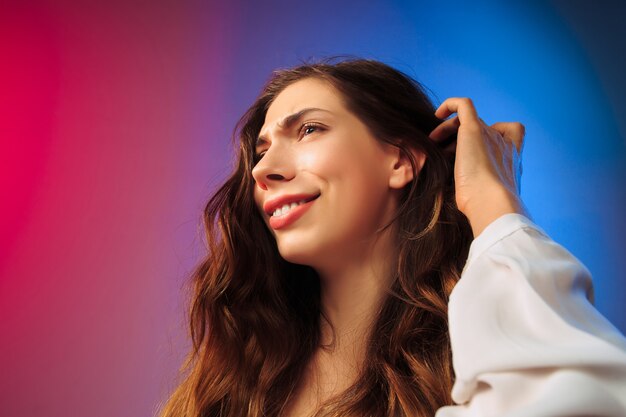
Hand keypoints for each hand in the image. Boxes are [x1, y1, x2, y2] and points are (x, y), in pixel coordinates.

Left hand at [429, 97, 526, 236]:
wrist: (491, 203)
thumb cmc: (485, 208)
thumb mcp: (483, 198)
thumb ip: (476, 190)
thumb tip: (461, 200)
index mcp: (510, 159)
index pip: (510, 134)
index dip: (493, 135)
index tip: (474, 151)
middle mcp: (503, 143)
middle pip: (482, 127)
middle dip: (462, 137)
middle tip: (444, 151)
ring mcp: (489, 135)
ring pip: (468, 120)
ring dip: (449, 128)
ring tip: (435, 141)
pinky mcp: (474, 130)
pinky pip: (463, 105)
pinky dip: (449, 104)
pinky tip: (436, 115)